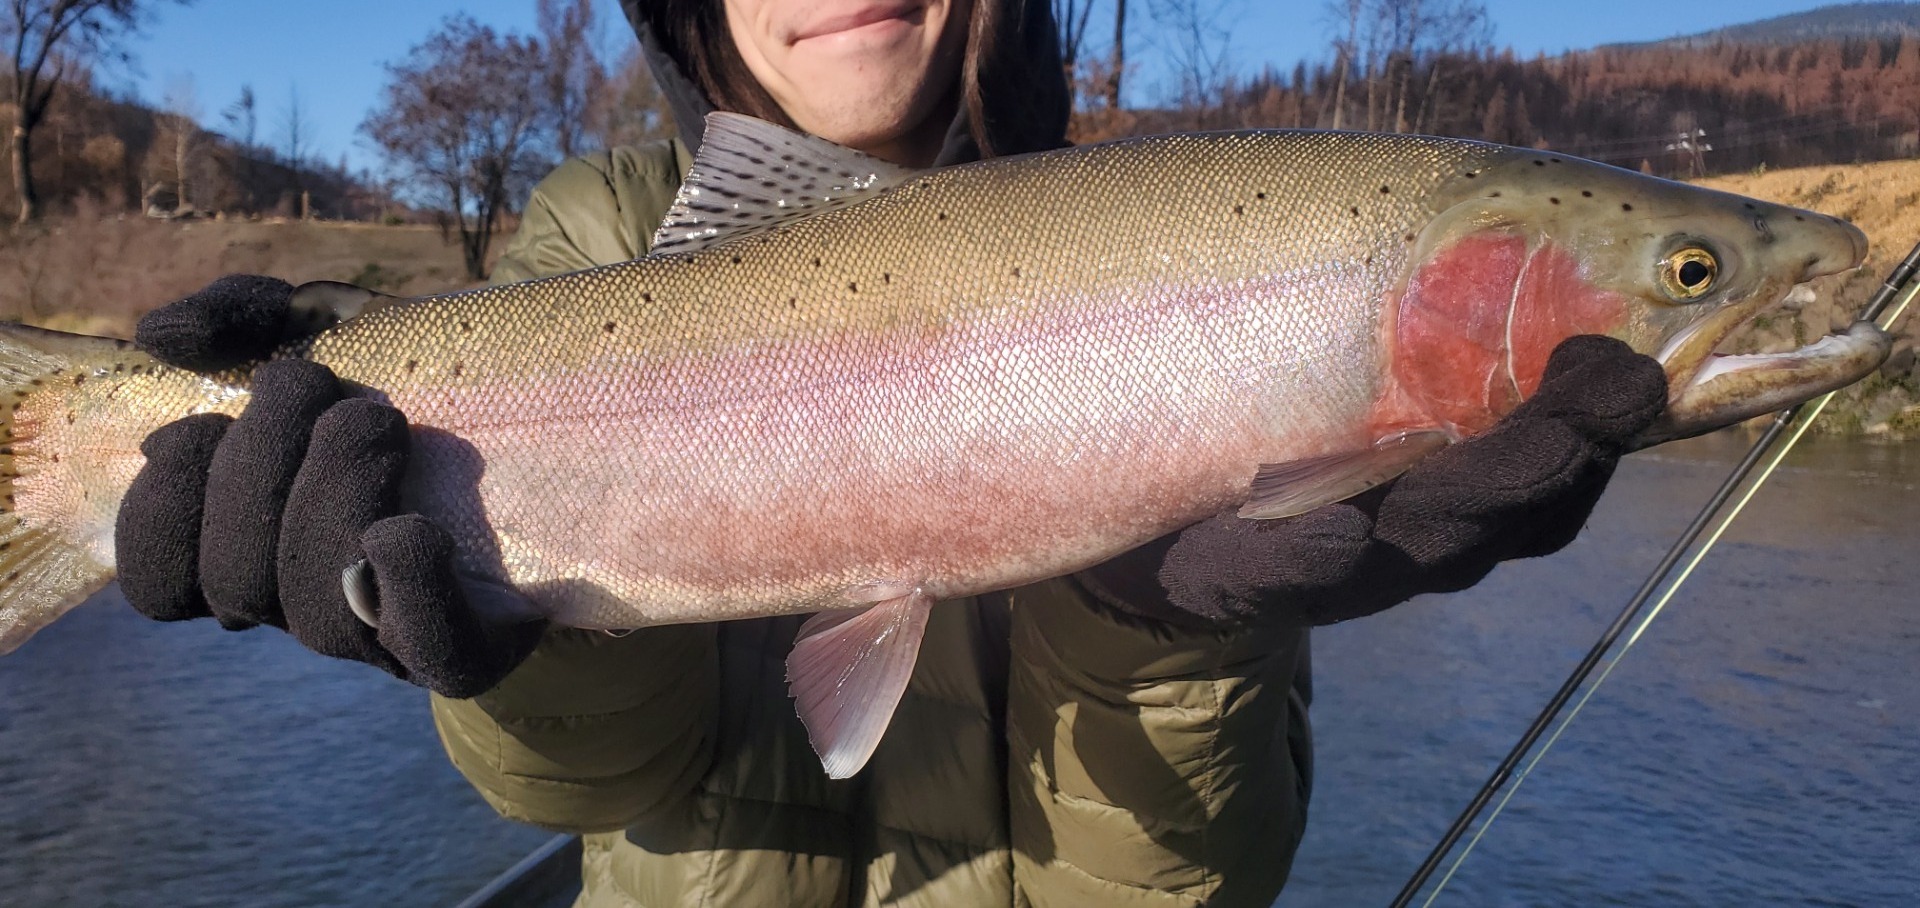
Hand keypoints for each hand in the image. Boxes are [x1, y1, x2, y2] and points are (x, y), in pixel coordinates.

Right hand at [114, 276, 542, 696]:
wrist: (567, 411)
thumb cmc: (425, 377)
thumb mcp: (329, 326)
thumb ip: (241, 317)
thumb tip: (166, 334)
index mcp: (260, 547)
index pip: (163, 586)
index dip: (159, 514)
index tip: (203, 426)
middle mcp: (314, 602)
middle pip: (238, 584)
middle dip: (260, 469)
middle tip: (321, 388)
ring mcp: (395, 633)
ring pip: (321, 614)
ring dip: (332, 496)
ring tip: (379, 418)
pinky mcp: (479, 640)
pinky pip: (433, 650)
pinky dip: (410, 587)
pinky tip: (410, 528)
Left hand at [1080, 335, 1668, 628]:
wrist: (1151, 527)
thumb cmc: (1280, 425)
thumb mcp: (1373, 368)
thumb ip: (1452, 325)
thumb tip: (1557, 254)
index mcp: (1463, 489)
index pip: (1559, 473)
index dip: (1604, 426)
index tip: (1635, 363)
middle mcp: (1415, 538)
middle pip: (1506, 510)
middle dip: (1554, 448)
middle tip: (1604, 377)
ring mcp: (1332, 564)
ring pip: (1423, 544)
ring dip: (1465, 495)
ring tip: (1497, 437)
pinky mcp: (1235, 578)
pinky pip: (1286, 573)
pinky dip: (1320, 554)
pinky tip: (1337, 528)